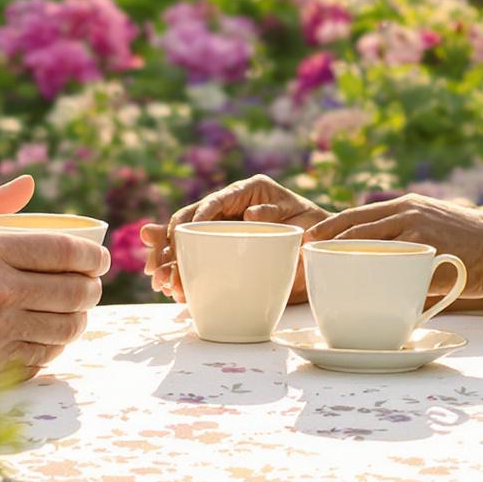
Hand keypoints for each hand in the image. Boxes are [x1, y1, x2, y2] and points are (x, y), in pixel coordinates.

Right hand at [0, 226, 107, 387]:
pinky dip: (53, 347)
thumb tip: (30, 185)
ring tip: (76, 313)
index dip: (92, 255)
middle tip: (93, 286)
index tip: (98, 258)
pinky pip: (40, 358)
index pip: (64, 251)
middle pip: (73, 292)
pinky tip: (49, 337)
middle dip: (93, 289)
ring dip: (79, 320)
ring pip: (63, 329)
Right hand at [141, 174, 327, 302]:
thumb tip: (249, 212)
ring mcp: (224, 230)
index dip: (196, 216)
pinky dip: (184, 275)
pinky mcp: (224, 252)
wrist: (324, 249)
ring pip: (187, 243)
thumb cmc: (317, 228)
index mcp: (246, 191)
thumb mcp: (300, 217)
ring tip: (160, 281)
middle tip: (158, 266)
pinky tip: (174, 290)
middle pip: (189, 222)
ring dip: (170, 263)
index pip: (213, 201)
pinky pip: (198, 261)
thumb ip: (275, 213)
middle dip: (169, 244)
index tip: (183, 234)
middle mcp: (229, 208)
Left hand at [308, 194, 482, 300]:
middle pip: (351, 227)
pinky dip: (367, 274)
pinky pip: (388, 263)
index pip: (355, 216)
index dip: (328, 229)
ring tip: (319, 275)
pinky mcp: (426, 249)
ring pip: (364, 242)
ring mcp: (415, 229)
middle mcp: (406, 212)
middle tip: (304, 259)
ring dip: (339, 260)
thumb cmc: (475, 248)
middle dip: (323, 243)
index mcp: (406, 206)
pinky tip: (353, 287)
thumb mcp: (437, 228)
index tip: (307, 243)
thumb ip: (408, 239)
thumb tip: (381, 262)